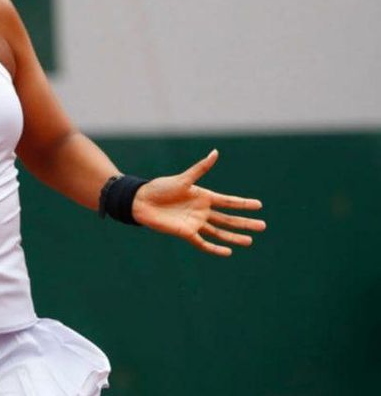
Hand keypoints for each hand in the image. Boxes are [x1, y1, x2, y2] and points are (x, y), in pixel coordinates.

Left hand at [131, 149, 265, 256]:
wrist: (141, 202)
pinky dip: (215, 248)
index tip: (259, 205)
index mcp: (203, 196)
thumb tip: (216, 152)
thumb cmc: (160, 187)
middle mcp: (201, 210)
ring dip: (234, 236)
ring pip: (219, 232)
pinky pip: (203, 243)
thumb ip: (201, 168)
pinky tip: (228, 252)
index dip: (243, 203)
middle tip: (263, 226)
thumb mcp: (183, 179)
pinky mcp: (186, 233)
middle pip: (228, 219)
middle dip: (245, 222)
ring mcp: (195, 222)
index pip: (228, 201)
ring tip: (250, 241)